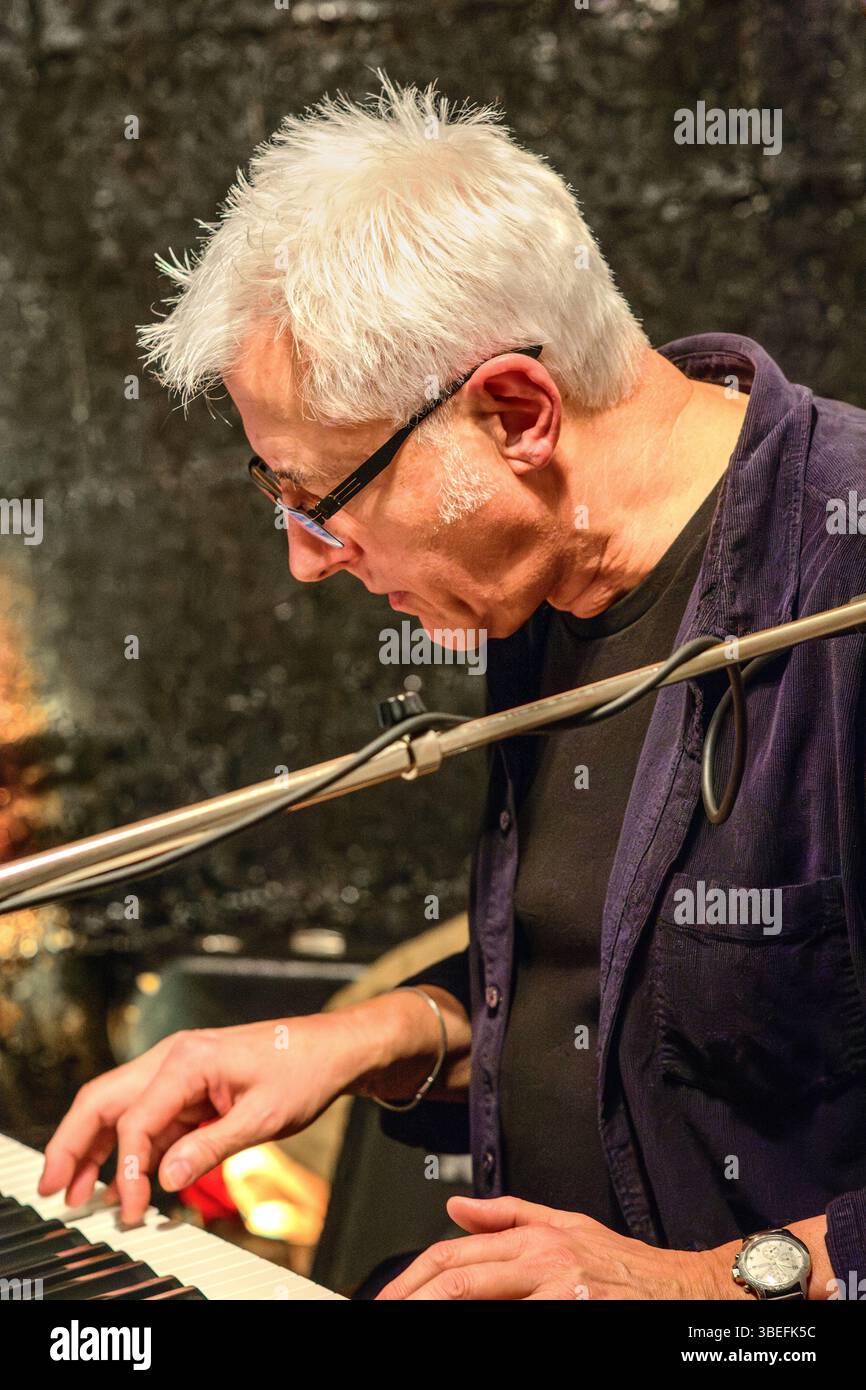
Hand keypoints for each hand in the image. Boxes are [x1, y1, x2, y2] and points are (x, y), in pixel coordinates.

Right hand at [39, 1013, 360, 1223]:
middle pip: (105, 1099)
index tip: (128, 1207)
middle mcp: (175, 1058)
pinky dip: (128, 1144)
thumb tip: (167, 1178)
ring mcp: (179, 1069)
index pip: (136, 1118)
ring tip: (74, 1188)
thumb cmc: (303, 1070)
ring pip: (119, 1106)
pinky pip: (148, 1114)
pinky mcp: (189, 1084)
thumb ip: (211, 1147)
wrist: (332, 1048)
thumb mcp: (263, 1117)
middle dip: (73, 1143)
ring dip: (94, 1145)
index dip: (124, 1168)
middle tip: (54, 1185)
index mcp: (189, 1059)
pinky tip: (121, 1175)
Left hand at [376, 1195, 739, 1299]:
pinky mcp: (577, 1310)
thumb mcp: (569, 1227)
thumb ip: (509, 1216)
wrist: (689, 1290)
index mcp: (534, 1237)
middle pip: (457, 1277)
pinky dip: (486, 1328)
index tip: (385, 1300)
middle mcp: (542, 1257)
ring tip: (410, 1324)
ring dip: (441, 1313)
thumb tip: (455, 1207)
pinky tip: (466, 1334)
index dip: (411, 1279)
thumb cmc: (629, 1268)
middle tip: (381, 1315)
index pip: (453, 1254)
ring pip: (480, 1299)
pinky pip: (520, 1322)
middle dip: (412, 1299)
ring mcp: (560, 1288)